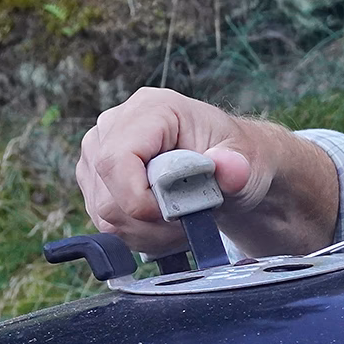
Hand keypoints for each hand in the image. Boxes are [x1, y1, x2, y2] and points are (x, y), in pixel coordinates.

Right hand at [77, 87, 274, 255]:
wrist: (231, 169)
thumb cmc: (237, 159)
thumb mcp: (248, 161)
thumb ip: (237, 167)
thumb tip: (228, 166)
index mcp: (151, 110)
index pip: (116, 160)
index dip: (140, 199)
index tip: (177, 215)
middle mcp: (114, 126)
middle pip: (106, 193)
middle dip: (150, 222)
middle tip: (188, 222)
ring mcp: (98, 151)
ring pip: (103, 213)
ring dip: (147, 232)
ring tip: (183, 222)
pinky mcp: (95, 178)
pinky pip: (105, 221)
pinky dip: (139, 234)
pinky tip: (166, 226)